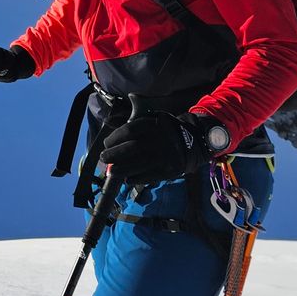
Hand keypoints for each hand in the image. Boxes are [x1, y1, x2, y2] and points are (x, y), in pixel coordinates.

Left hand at [100, 112, 221, 183]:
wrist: (192, 142)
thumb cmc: (164, 129)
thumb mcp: (154, 117)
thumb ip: (137, 117)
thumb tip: (120, 119)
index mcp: (154, 124)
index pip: (130, 130)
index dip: (115, 137)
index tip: (106, 143)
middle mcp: (160, 140)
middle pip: (133, 148)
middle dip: (115, 154)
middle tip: (104, 158)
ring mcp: (165, 156)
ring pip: (140, 163)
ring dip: (123, 169)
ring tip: (111, 172)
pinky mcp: (170, 170)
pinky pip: (150, 176)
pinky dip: (137, 178)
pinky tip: (127, 179)